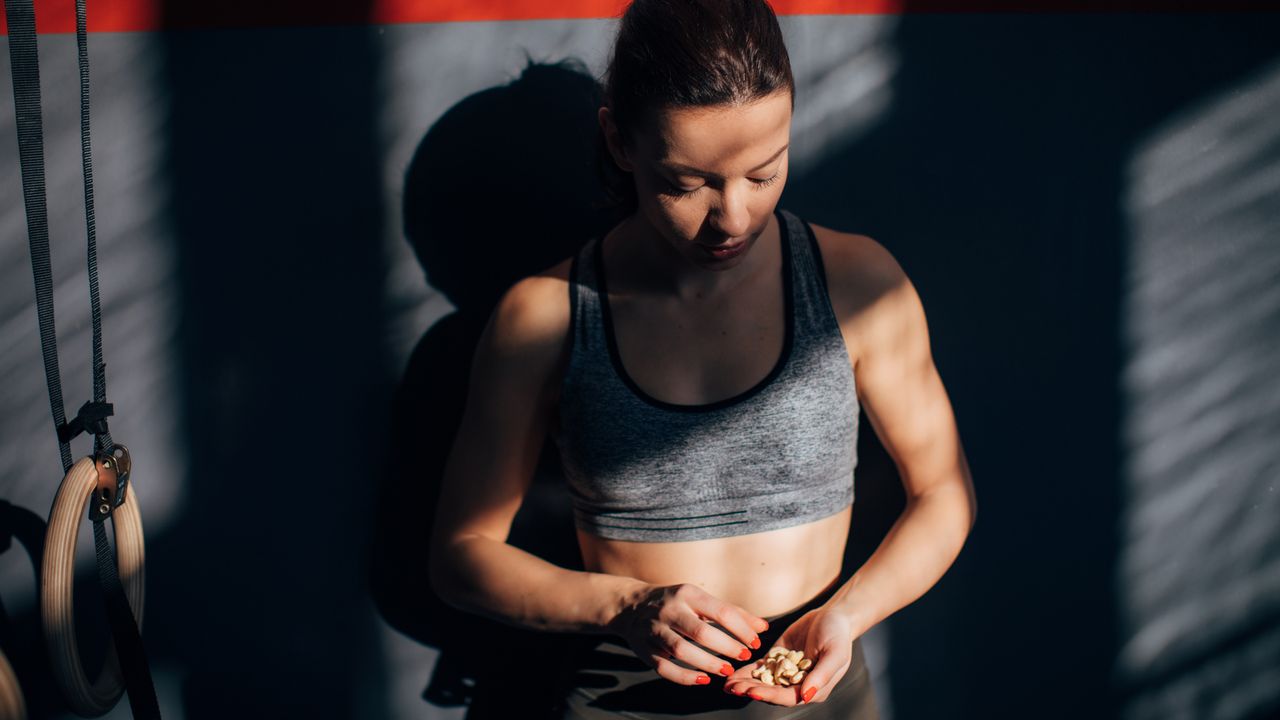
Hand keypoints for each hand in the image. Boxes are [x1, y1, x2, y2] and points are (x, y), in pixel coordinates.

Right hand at [608, 583, 769, 686]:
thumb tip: (763, 628)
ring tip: (726, 670)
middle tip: (743, 657)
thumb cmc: (677, 603)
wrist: (632, 606)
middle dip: (727, 647)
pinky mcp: (644, 649)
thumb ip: (732, 613)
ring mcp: (654, 630)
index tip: (755, 643)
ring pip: (682, 651)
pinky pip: (664, 668)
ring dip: (708, 663)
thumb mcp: (701, 600)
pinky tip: (703, 679)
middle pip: (701, 632)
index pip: (720, 611)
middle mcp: (669, 610)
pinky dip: (685, 677)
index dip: (741, 629)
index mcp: (688, 594)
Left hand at [723, 605, 854, 704]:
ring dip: (746, 684)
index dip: (770, 695)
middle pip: (771, 692)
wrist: (833, 616)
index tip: (752, 691)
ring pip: (763, 682)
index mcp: (813, 689)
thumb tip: (806, 696)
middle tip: (733, 688)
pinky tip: (732, 674)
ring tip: (727, 684)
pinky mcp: (777, 659)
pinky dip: (747, 672)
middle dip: (752, 690)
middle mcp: (797, 684)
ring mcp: (786, 672)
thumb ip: (821, 676)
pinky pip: (760, 668)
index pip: (788, 697)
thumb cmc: (838, 636)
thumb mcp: (835, 654)